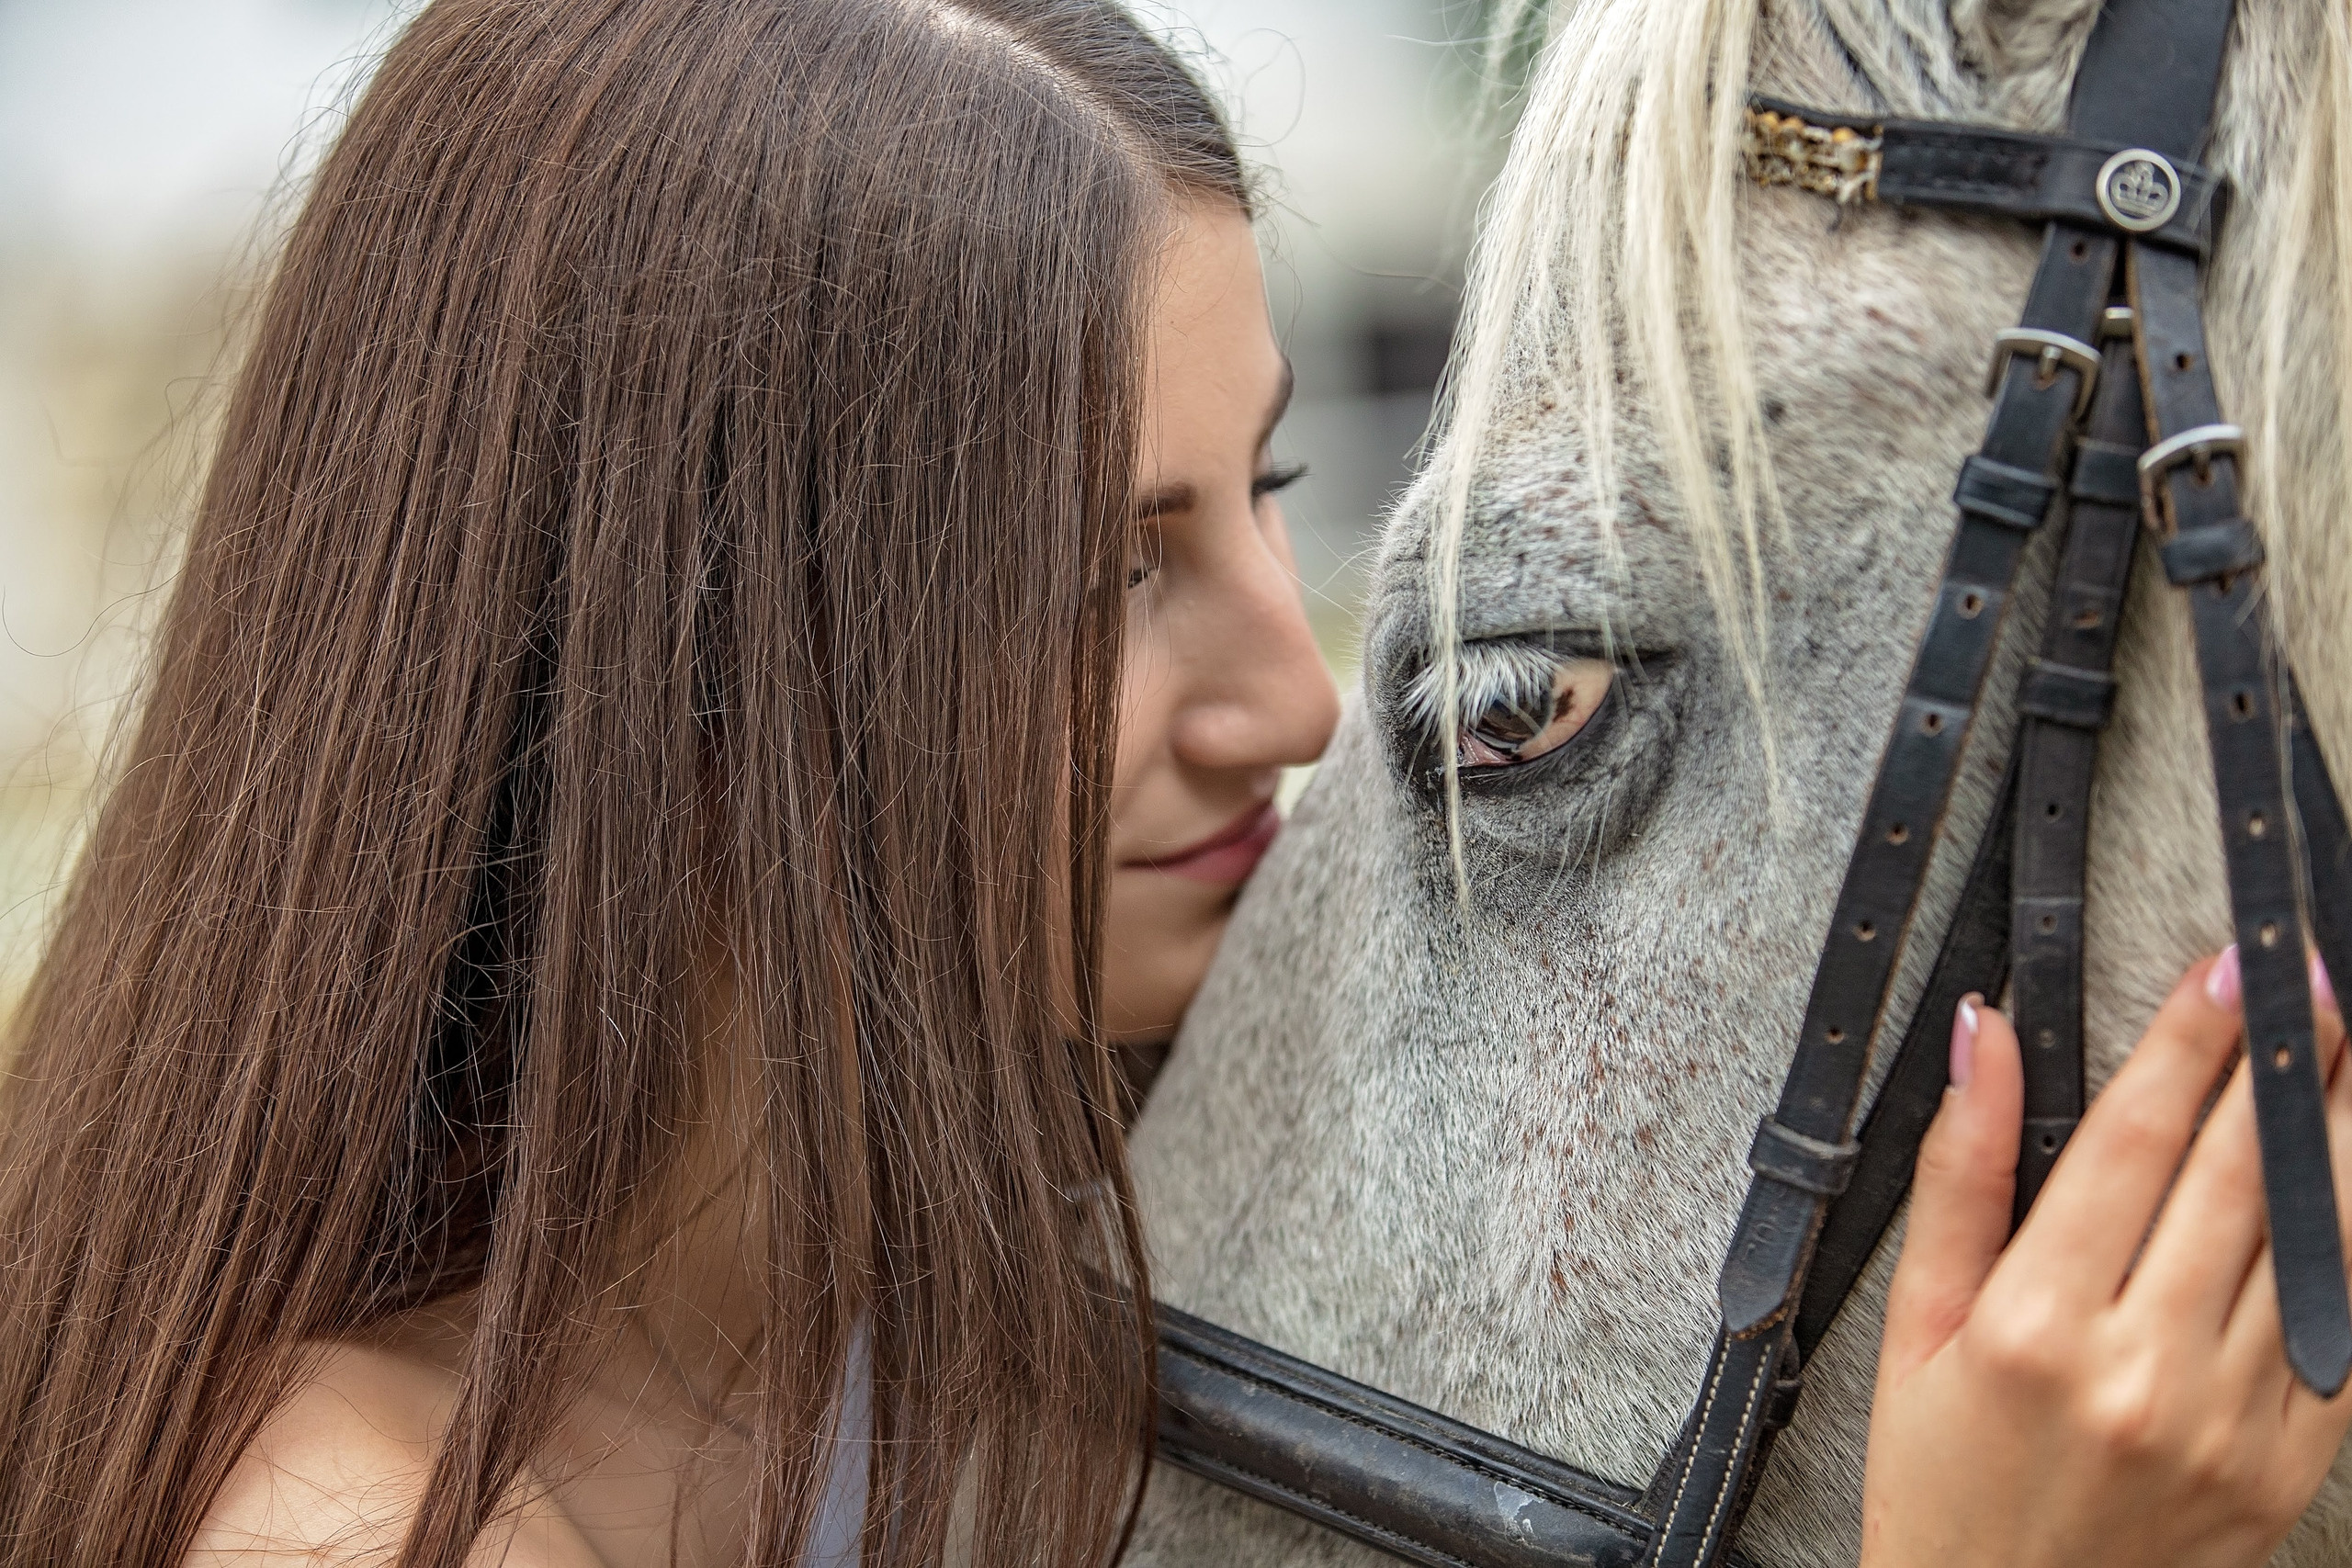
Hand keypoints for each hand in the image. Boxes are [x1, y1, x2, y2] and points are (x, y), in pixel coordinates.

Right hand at [1862, 949, 2351, 1567]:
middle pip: (2243, 1175)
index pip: (2134, 1141)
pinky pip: (2344, 1330)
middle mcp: (2143, 1367)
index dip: (2190, 1041)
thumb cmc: (1944, 1481)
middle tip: (2317, 977)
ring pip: (2315, 1242)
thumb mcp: (1914, 1327)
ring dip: (2343, 1135)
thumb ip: (1958, 1174)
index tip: (2231, 966)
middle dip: (2289, 1060)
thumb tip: (1983, 1040)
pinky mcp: (2290, 1464)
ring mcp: (2231, 1421)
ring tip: (2351, 1055)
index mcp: (2035, 1324)